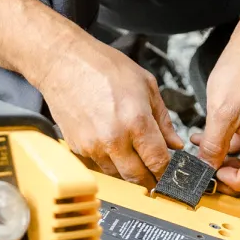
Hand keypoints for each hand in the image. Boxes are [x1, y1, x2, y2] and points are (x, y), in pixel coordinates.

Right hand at [33, 30, 183, 186]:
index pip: (158, 162)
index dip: (168, 170)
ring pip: (118, 175)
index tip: (170, 170)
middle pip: (138, 177)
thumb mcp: (146, 84)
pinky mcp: (78, 148)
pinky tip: (111, 143)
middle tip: (156, 171)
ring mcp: (93, 147)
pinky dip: (109, 161)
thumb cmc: (104, 66)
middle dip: (150, 177)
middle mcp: (114, 139)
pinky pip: (99, 165)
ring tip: (133, 152)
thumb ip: (163, 119)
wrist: (65, 62)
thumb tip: (175, 143)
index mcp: (136, 121)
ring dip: (128, 170)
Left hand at [191, 34, 239, 192]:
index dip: (234, 181)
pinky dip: (229, 145)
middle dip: (230, 172)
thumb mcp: (221, 112)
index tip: (212, 177)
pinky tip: (208, 139)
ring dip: (226, 158)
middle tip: (205, 171)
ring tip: (201, 152)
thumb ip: (213, 146)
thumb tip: (204, 170)